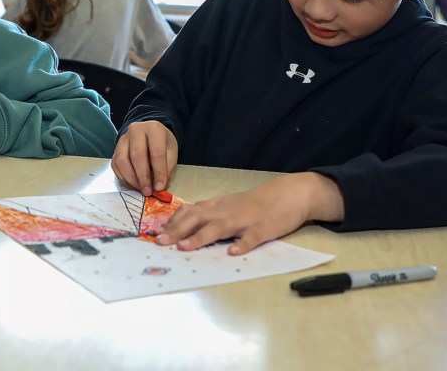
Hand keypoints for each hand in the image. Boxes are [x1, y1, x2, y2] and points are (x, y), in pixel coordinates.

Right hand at [111, 121, 177, 195]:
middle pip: (136, 155)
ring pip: (122, 160)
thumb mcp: (171, 152)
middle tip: (147, 191)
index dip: (158, 172)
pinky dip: (123, 176)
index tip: (160, 187)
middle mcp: (136, 130)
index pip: (156, 153)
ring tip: (140, 187)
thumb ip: (166, 168)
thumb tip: (158, 187)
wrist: (150, 133)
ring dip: (131, 178)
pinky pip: (115, 164)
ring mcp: (123, 138)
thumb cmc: (162, 143)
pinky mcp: (116, 147)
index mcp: (154, 129)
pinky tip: (132, 182)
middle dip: (142, 177)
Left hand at [155, 172, 344, 254]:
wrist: (289, 193)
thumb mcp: (230, 203)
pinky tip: (233, 253)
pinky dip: (242, 244)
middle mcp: (228, 211)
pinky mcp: (264, 228)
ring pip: (220, 227)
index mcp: (220, 206)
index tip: (157, 232)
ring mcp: (245, 219)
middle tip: (160, 242)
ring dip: (201, 237)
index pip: (191, 211)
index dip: (173, 222)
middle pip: (198, 218)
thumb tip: (185, 222)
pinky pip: (252, 237)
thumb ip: (210, 213)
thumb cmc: (257, 202)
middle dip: (177, 230)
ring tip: (184, 248)